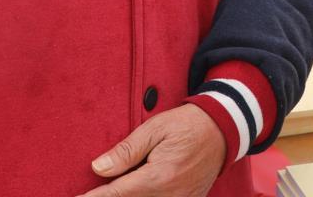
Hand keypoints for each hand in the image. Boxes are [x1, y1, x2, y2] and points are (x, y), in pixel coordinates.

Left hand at [78, 103, 224, 196]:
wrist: (223, 129)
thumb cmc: (186, 124)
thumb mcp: (154, 128)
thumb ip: (126, 150)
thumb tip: (98, 168)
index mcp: (160, 175)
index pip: (117, 193)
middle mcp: (171, 195)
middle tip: (89, 194)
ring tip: (106, 191)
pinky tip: (131, 192)